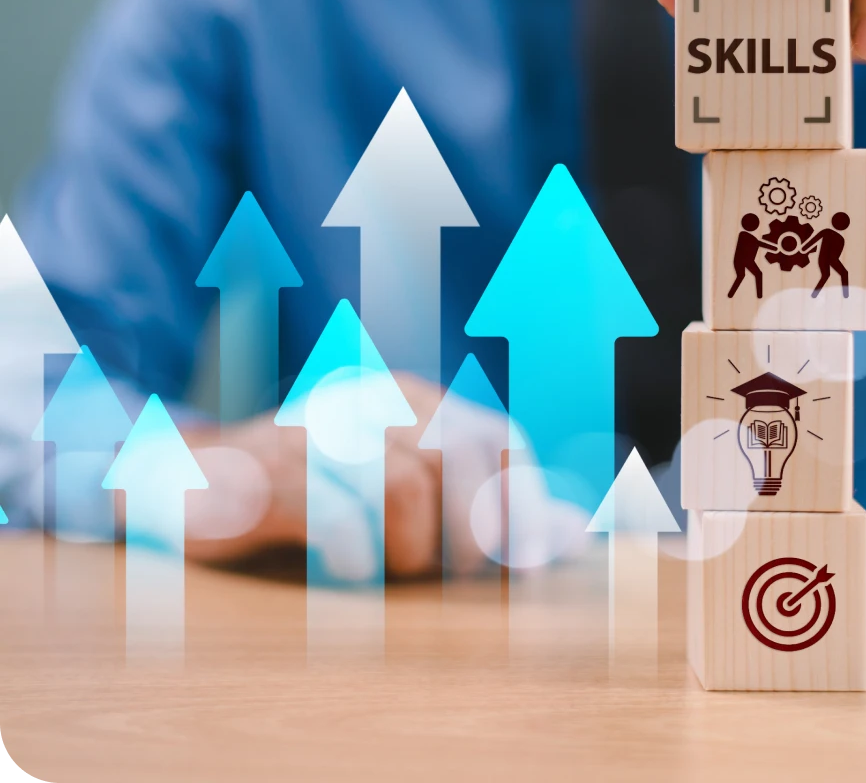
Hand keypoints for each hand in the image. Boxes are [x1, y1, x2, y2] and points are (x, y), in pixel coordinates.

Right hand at [179, 372, 508, 577]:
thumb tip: (573, 535)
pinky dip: (353, 554)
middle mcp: (369, 403)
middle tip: (444, 573)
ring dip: (410, 550)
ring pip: (403, 486)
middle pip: (461, 461)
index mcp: (414, 398)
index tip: (517, 562)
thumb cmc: (316, 490)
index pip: (501, 441)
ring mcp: (315, 432)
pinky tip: (344, 567)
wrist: (187, 478)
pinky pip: (335, 514)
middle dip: (469, 536)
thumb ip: (485, 506)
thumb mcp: (407, 484)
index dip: (521, 505)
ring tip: (388, 569)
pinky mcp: (262, 475)